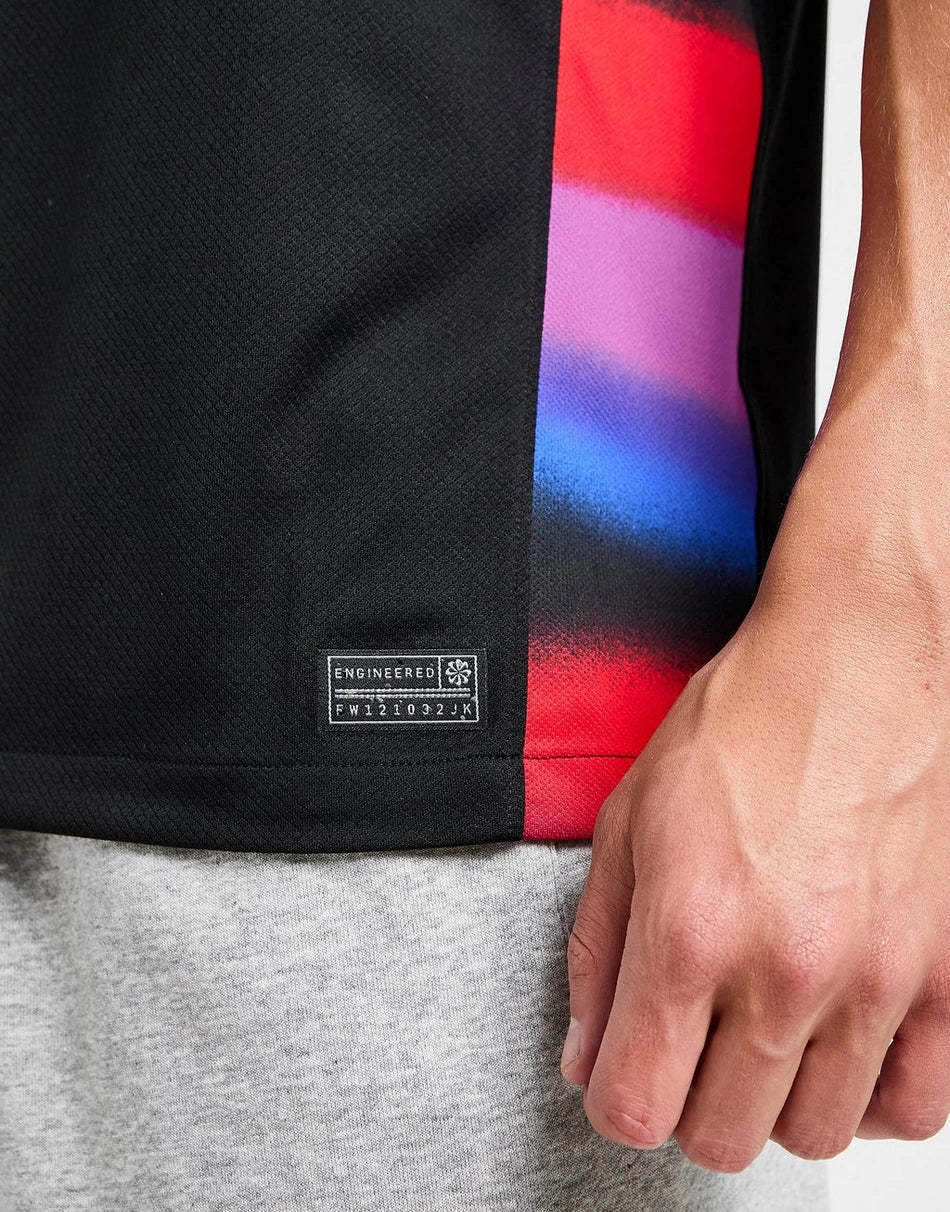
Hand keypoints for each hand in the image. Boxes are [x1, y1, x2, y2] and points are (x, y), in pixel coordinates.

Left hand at [560, 433, 949, 1170]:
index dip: (615, 1099)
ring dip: (773, 1102)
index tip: (622, 1072)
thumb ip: (598, 949)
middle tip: (688, 1047)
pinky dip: (866, 1098)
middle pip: (722, 1137)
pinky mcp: (944, 975)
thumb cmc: (747, 722)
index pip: (635, 1106)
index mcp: (692, 930)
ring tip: (760, 1036)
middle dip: (686, 1104)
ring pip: (814, 1134)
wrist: (856, 665)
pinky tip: (836, 1044)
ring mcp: (875, 979)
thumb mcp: (630, 819)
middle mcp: (786, 970)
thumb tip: (585, 1050)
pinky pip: (913, 1107)